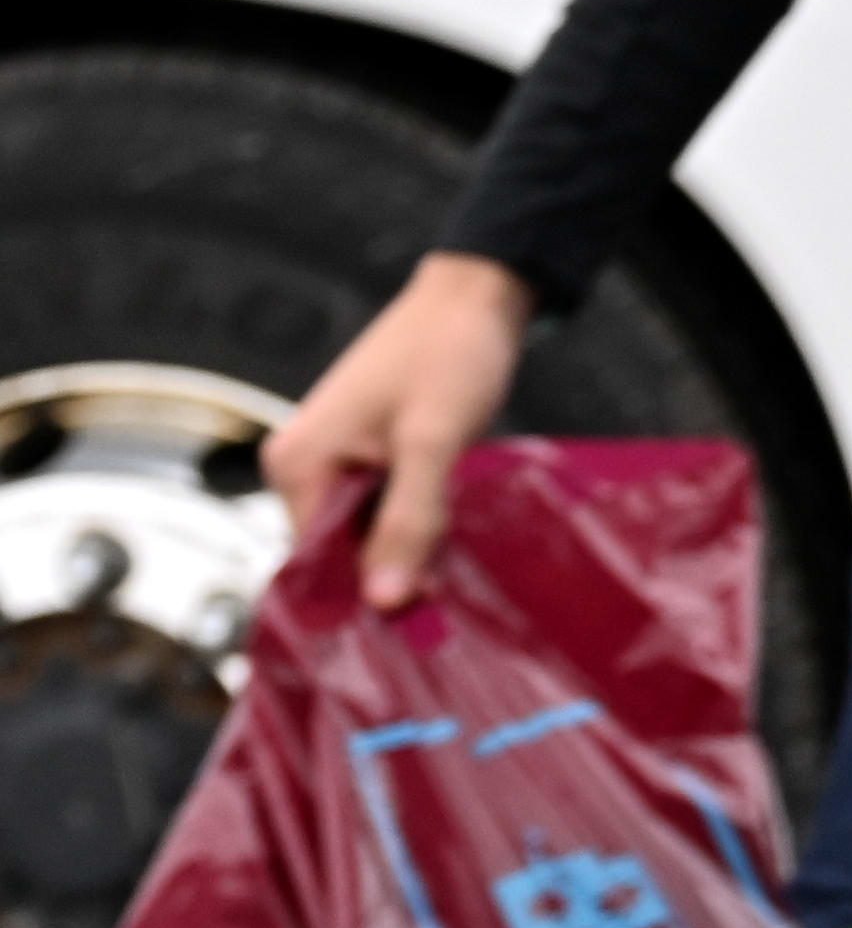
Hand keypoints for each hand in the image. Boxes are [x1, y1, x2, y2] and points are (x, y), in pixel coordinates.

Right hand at [260, 253, 532, 609]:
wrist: (477, 293)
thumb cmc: (452, 354)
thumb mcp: (434, 441)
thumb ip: (409, 519)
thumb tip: (386, 603)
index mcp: (298, 465)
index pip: (315, 565)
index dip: (365, 599)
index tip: (415, 634)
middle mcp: (300, 466)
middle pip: (338, 553)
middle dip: (389, 579)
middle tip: (446, 614)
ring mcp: (331, 460)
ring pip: (364, 534)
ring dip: (406, 554)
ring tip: (454, 583)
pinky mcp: (365, 454)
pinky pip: (380, 510)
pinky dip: (414, 526)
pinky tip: (451, 543)